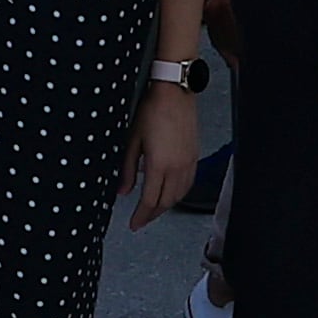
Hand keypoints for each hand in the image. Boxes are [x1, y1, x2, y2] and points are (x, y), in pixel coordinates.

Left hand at [125, 76, 204, 229]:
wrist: (175, 93)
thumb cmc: (152, 111)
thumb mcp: (132, 139)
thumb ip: (127, 168)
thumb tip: (122, 191)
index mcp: (160, 165)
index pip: (150, 201)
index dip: (141, 216)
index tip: (134, 224)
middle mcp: (177, 168)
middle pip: (166, 202)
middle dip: (153, 214)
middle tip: (141, 220)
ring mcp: (189, 163)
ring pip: (179, 195)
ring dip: (166, 206)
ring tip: (153, 210)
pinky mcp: (195, 157)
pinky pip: (188, 184)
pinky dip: (178, 194)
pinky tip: (171, 193)